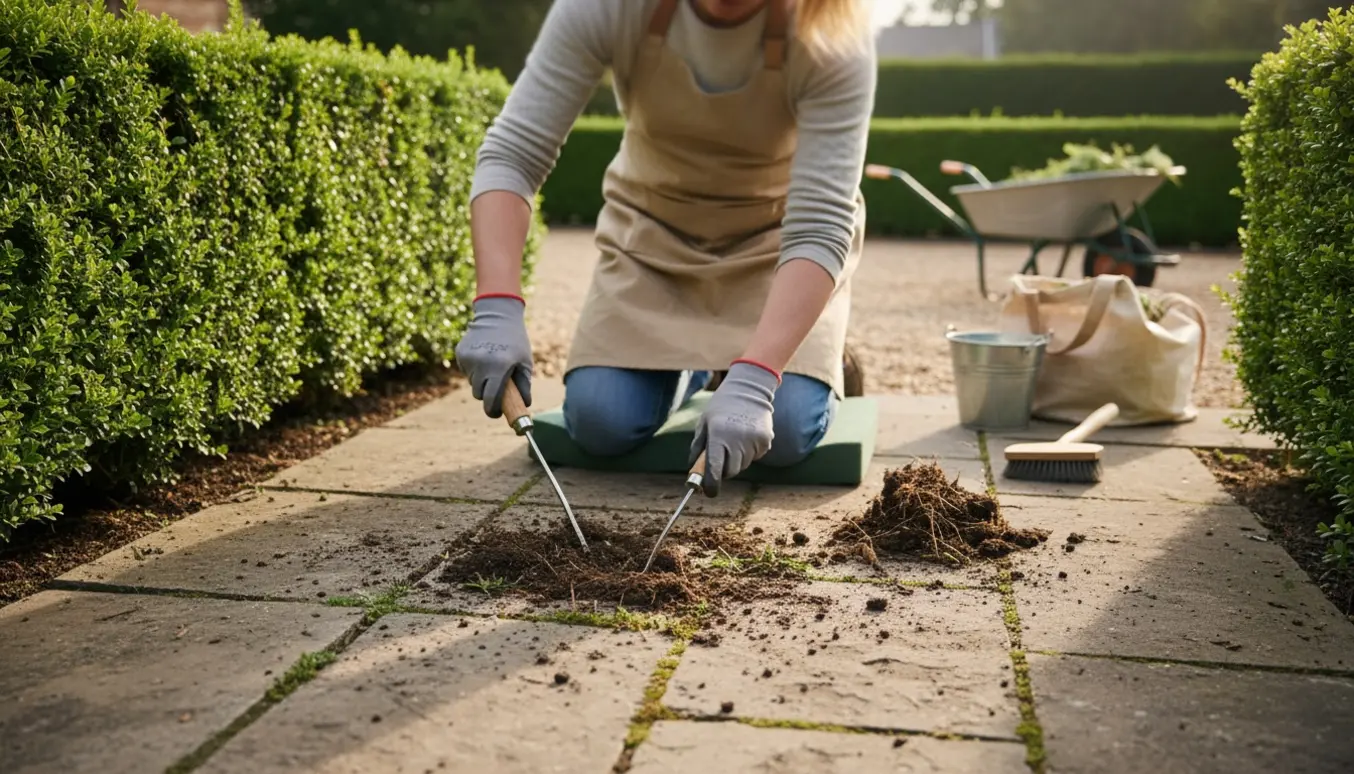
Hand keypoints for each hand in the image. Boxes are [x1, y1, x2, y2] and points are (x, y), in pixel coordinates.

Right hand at [454, 295, 532, 417]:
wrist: (497, 314)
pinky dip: (474, 369)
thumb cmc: (515, 341)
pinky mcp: (460, 353)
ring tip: (492, 364)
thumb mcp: (525, 362)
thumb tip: (525, 406)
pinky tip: (483, 356)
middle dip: (488, 394)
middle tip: (497, 387)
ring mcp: (468, 358)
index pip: (491, 399)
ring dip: (481, 380)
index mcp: (499, 368)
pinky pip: (467, 371)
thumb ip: (524, 386)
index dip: (493, 410)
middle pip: (479, 394)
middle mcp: (481, 364)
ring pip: (472, 383)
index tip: (497, 413)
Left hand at [690, 362, 778, 496]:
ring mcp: (754, 442)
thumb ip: (698, 447)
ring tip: (735, 438)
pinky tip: (746, 435)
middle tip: (721, 457)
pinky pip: (755, 456)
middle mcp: (737, 441)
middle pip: (731, 471)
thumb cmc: (722, 406)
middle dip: (724, 470)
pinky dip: (749, 452)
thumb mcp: (704, 423)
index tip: (708, 491)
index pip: (715, 469)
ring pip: (743, 464)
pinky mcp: (766, 441)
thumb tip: (694, 470)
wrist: (750, 389)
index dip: (711, 484)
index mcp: (719, 436)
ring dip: (737, 459)